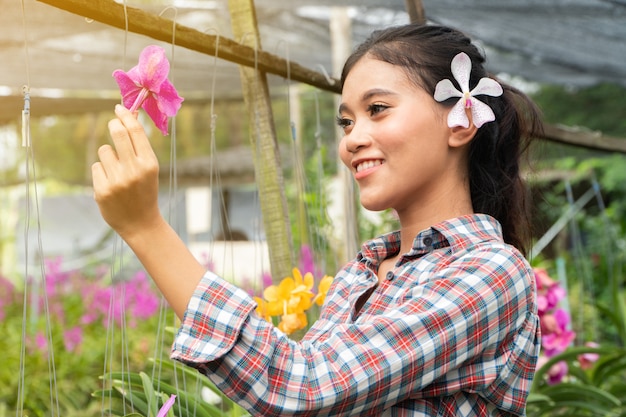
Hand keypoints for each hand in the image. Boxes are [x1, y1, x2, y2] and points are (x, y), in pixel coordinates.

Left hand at [92, 105, 162, 239]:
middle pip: (117, 134)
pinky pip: (97, 167)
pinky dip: (102, 172)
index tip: (119, 108)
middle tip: (113, 123)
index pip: (135, 131)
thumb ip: (139, 146)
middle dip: (113, 124)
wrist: (141, 223)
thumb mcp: (149, 169)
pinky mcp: (102, 190)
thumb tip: (130, 117)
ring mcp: (117, 181)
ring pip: (104, 151)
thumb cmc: (145, 191)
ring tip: (117, 171)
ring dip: (108, 156)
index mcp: (149, 164)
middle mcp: (134, 170)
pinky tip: (111, 184)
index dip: (125, 115)